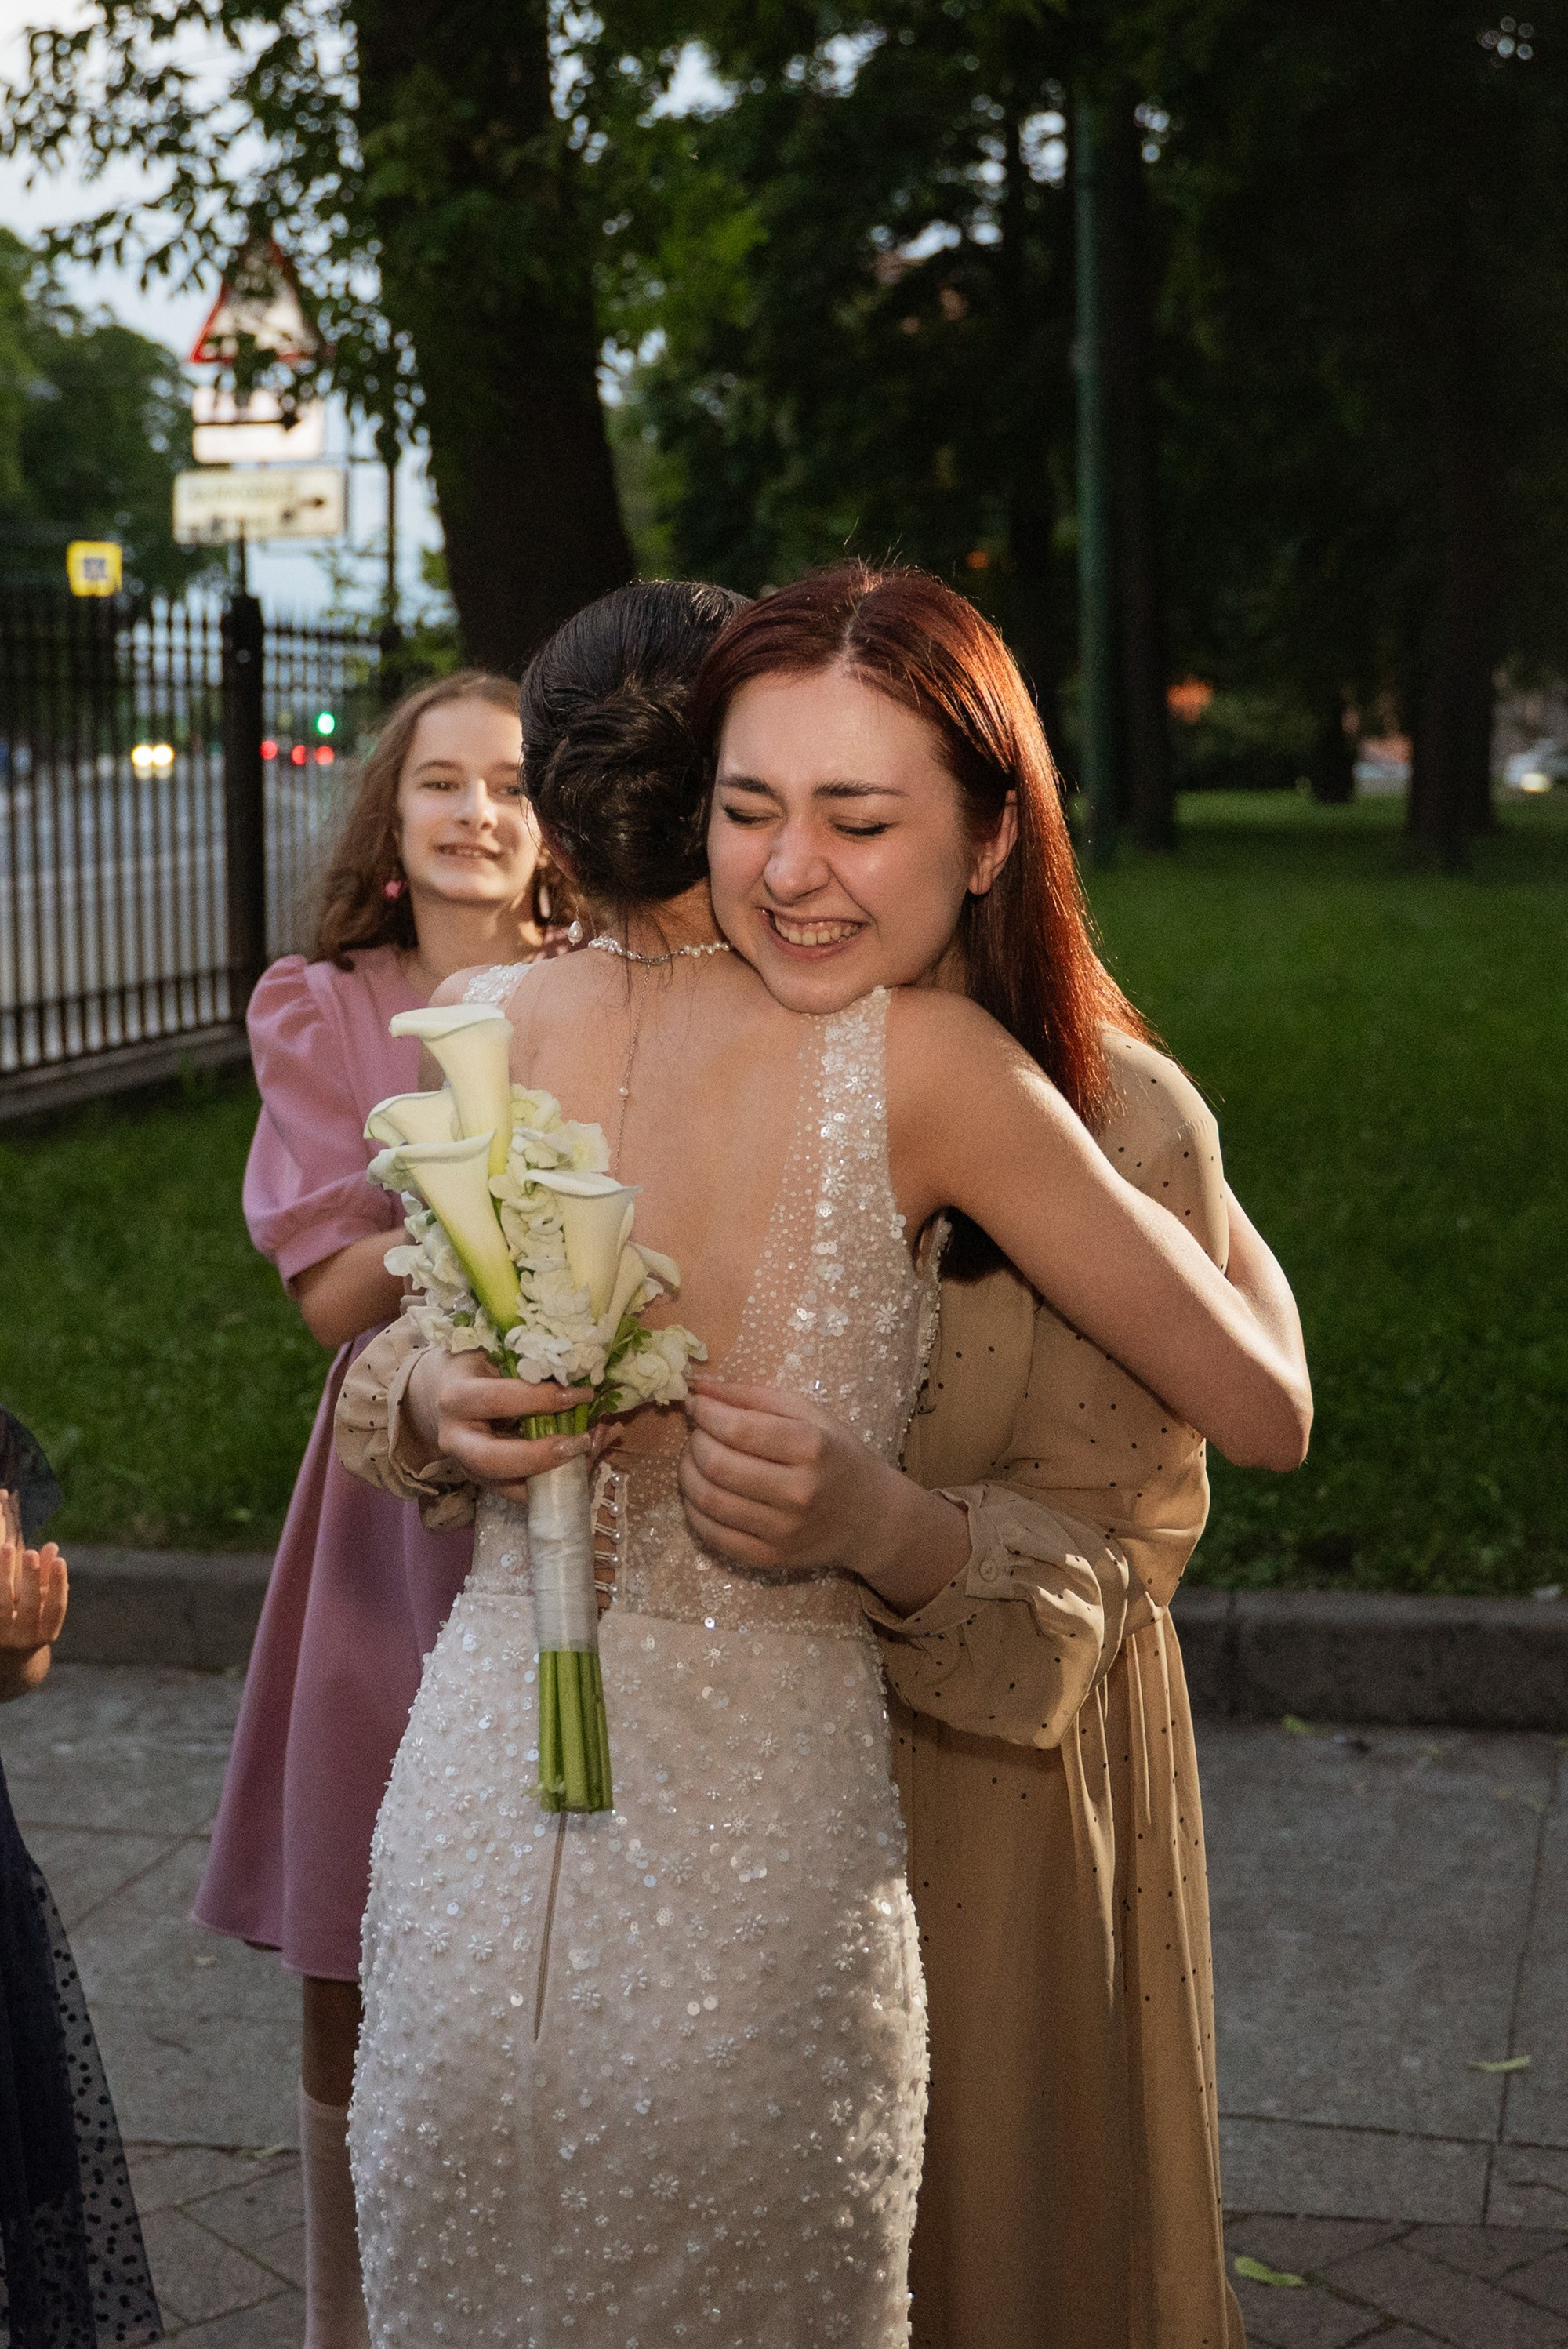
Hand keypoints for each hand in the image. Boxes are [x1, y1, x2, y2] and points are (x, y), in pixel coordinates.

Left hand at [0, 1537, 66, 1697]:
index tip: (61, 1560)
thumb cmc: (28, 1628)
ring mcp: (1, 1639)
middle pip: (28, 1607)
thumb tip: (52, 1546)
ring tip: (6, 1547)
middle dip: (30, 1579)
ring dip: (3, 1576)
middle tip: (30, 1552)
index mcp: (44, 1636)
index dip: (58, 1584)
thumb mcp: (40, 1609)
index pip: (55, 1608)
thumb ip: (46, 1578)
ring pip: (2, 1605)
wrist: (4, 1666)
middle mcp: (23, 1640)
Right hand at [408, 1350, 606, 1504]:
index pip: (497, 1401)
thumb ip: (524, 1364)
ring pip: (504, 1486)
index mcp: (457, 1398)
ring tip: (584, 1456)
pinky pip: (516, 1492)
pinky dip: (549, 1484)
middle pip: (492, 1460)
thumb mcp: (489, 1355)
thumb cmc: (471, 1369)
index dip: (540, 1399)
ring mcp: (466, 1466)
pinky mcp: (481, 1482)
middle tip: (578, 1443)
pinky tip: (578, 1465)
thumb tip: (578, 1371)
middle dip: (539, 1456)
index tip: (581, 1394)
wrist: (436, 1395)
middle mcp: (455, 1438)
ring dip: (549, 1477)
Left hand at [678, 1378, 968, 1609]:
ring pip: (708, 1500)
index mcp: (811, 1448)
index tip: (696, 1404)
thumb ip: (753, 1397)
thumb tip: (699, 1388)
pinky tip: (700, 1492)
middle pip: (717, 1464)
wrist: (872, 1518)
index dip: (705, 1413)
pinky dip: (693, 1510)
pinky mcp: (769, 1558)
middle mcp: (798, 1491)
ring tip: (695, 1459)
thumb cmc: (838, 1457)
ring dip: (687, 1473)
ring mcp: (782, 1530)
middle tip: (698, 1433)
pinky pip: (712, 1535)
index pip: (737, 1429)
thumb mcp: (809, 1415)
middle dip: (695, 1442)